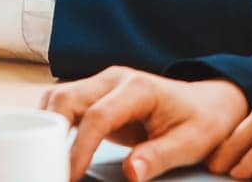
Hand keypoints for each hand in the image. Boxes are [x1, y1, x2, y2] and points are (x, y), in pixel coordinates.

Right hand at [39, 67, 247, 181]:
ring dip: (45, 126)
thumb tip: (131, 172)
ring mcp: (103, 84)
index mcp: (139, 89)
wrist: (208, 103)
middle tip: (46, 169)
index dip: (79, 148)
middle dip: (49, 133)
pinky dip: (51, 123)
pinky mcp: (96, 95)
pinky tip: (48, 147)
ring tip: (44, 160)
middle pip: (67, 99)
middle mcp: (115, 79)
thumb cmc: (201, 122)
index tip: (69, 176)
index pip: (97, 117)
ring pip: (58, 97)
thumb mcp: (189, 144)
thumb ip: (158, 157)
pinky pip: (64, 104)